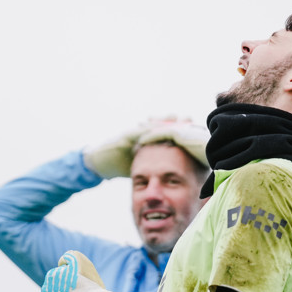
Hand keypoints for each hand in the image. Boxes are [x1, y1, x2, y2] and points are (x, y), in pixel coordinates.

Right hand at [82, 117, 208, 177]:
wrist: (99, 164)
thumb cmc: (119, 165)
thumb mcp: (140, 164)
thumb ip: (153, 165)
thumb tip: (169, 174)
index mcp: (146, 139)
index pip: (164, 132)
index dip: (177, 129)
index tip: (193, 128)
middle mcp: (140, 133)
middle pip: (160, 125)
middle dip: (175, 121)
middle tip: (190, 118)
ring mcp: (133, 133)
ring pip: (152, 125)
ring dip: (165, 122)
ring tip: (178, 120)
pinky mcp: (125, 136)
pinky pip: (139, 131)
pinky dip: (150, 130)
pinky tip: (159, 129)